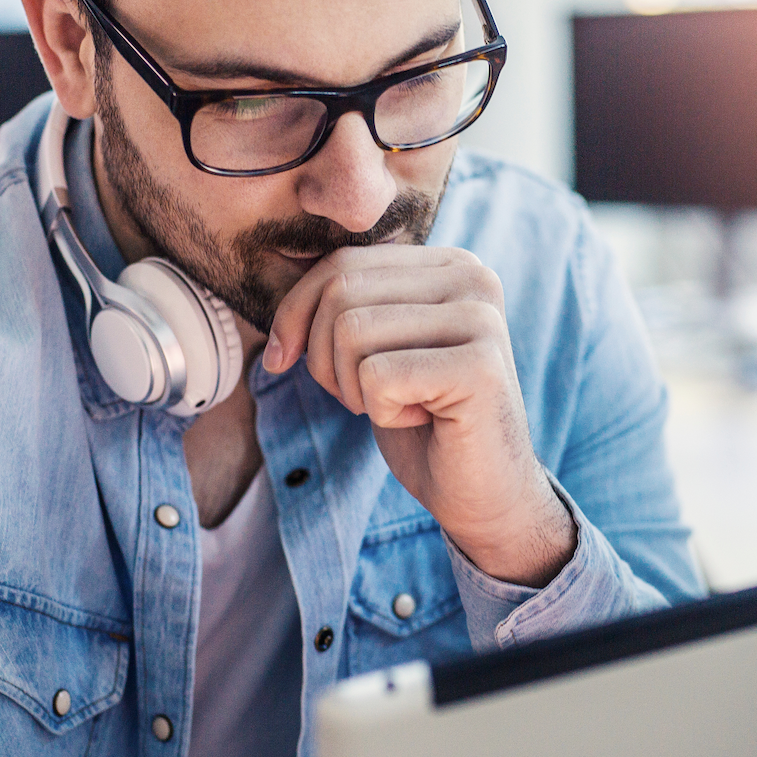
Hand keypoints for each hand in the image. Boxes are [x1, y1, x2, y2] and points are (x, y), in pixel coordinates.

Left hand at [263, 245, 576, 585]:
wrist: (483, 494)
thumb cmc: (425, 423)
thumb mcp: (375, 349)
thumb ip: (345, 304)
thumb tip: (272, 286)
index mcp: (450, 265)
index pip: (342, 263)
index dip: (296, 315)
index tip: (284, 359)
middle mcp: (474, 278)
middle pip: (342, 294)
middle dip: (324, 359)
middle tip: (365, 397)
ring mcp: (481, 319)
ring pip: (352, 332)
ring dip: (355, 388)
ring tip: (400, 406)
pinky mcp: (479, 367)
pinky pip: (377, 376)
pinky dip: (382, 412)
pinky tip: (424, 419)